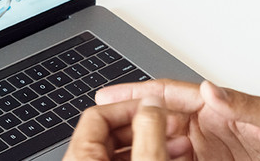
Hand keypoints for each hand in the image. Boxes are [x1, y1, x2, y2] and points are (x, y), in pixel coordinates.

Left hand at [64, 96, 189, 160]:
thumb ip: (149, 130)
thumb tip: (151, 104)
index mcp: (81, 158)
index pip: (97, 115)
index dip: (130, 105)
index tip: (154, 107)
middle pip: (110, 131)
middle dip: (146, 125)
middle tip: (170, 124)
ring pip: (121, 151)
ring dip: (151, 141)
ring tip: (179, 144)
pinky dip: (147, 157)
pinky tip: (171, 156)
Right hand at [90, 79, 259, 160]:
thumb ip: (242, 104)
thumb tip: (208, 89)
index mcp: (216, 106)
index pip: (168, 96)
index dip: (135, 94)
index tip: (107, 96)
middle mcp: (207, 124)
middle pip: (157, 122)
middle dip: (127, 124)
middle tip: (100, 134)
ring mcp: (208, 149)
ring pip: (162, 146)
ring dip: (139, 148)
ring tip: (113, 154)